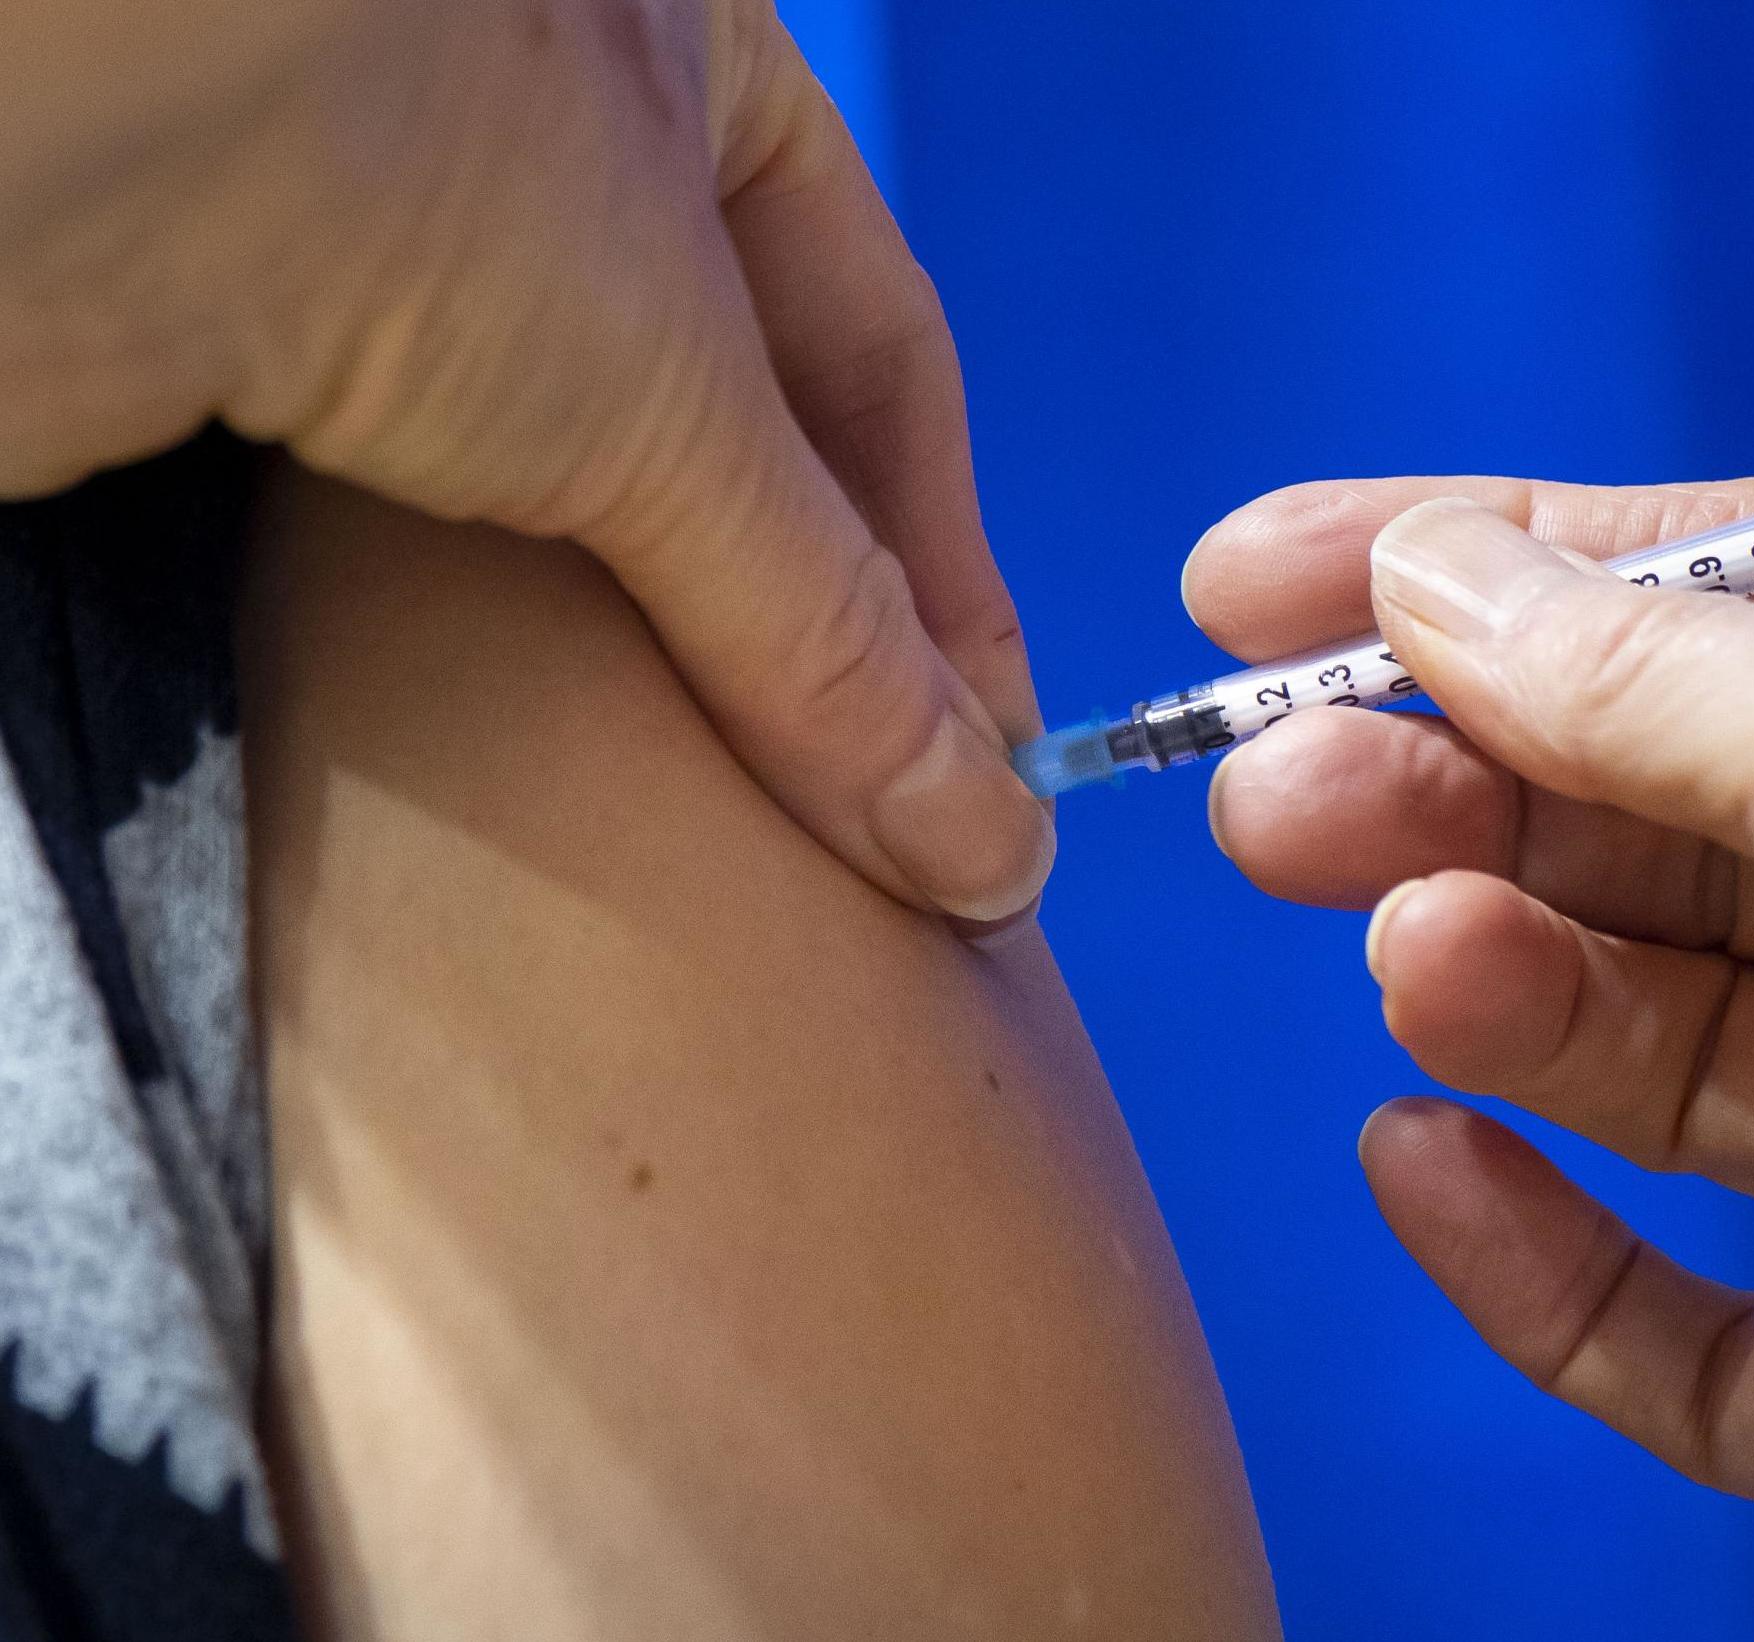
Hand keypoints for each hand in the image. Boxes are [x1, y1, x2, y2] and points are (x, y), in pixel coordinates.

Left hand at [0, 0, 1046, 920]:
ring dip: (668, 661)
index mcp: (686, 64)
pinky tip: (580, 780)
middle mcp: (549, 148)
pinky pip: (435, 551)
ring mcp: (395, 256)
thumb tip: (982, 842)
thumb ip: (826, 628)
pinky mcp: (255, 370)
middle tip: (886, 811)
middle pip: (736, 435)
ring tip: (754, 826)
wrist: (38, 145)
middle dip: (819, 626)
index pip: (874, 347)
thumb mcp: (673, 399)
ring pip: (582, 498)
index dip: (945, 564)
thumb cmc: (386, 147)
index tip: (985, 751)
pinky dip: (517, 673)